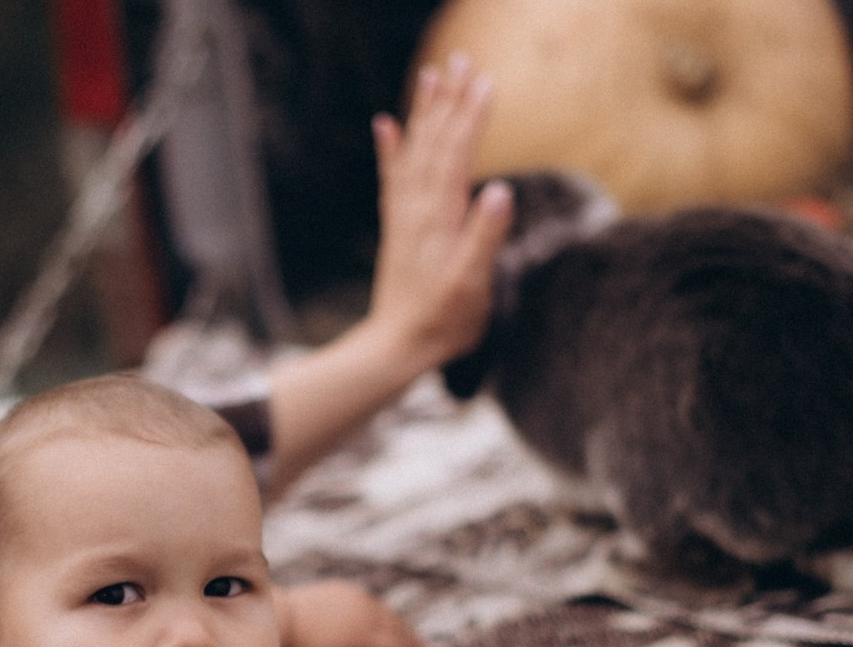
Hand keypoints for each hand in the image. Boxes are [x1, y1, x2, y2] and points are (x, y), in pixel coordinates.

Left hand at [275, 580, 425, 646]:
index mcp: (364, 637)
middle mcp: (365, 614)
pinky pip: (371, 603)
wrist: (280, 619)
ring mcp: (356, 599)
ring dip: (397, 625)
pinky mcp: (345, 590)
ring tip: (406, 635)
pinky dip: (380, 613)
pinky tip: (381, 619)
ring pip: (385, 614)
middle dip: (409, 640)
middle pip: (396, 629)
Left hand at [364, 52, 513, 376]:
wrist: (396, 348)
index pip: (458, 155)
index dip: (472, 118)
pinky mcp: (397, 230)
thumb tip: (501, 189)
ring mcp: (404, 218)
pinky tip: (385, 125)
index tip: (486, 80)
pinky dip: (390, 149)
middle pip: (435, 143)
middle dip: (450, 101)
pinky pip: (392, 179)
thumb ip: (485, 237)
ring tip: (431, 75)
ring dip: (425, 113)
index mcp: (440, 219)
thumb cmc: (441, 322)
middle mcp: (417, 210)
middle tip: (461, 58)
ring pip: (415, 153)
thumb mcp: (472, 284)